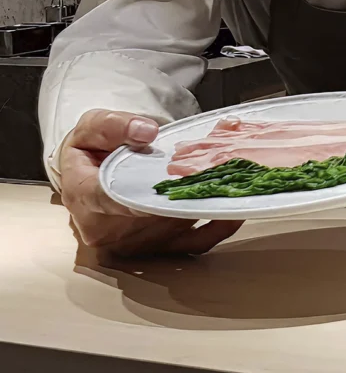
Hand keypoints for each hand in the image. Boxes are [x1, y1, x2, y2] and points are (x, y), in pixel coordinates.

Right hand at [59, 109, 242, 257]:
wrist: (90, 176)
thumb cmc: (90, 152)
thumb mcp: (91, 127)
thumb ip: (113, 125)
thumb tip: (146, 132)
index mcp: (85, 196)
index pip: (112, 198)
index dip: (144, 193)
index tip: (173, 185)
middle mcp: (109, 228)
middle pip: (155, 214)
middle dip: (188, 194)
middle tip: (221, 173)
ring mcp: (136, 241)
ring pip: (178, 227)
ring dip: (207, 205)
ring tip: (235, 184)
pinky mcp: (160, 247)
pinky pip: (194, 243)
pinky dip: (217, 228)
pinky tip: (235, 209)